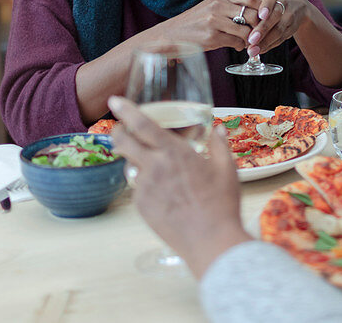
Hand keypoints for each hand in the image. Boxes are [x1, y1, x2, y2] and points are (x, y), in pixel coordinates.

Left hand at [108, 96, 250, 277]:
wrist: (210, 241)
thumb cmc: (221, 205)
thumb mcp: (227, 170)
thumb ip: (220, 146)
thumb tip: (218, 130)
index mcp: (174, 152)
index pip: (141, 124)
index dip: (125, 110)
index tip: (115, 100)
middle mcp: (154, 167)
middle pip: (123, 142)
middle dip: (118, 132)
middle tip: (121, 130)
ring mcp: (144, 188)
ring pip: (129, 166)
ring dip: (134, 161)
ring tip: (153, 167)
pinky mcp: (141, 207)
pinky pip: (137, 189)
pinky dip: (144, 185)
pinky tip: (162, 193)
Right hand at [150, 0, 261, 52]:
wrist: (170, 35)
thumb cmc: (193, 23)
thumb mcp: (211, 7)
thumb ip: (230, 6)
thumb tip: (255, 12)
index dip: (262, 9)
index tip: (264, 18)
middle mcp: (218, 6)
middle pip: (252, 14)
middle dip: (259, 27)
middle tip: (258, 34)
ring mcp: (215, 21)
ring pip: (246, 30)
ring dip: (250, 39)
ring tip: (246, 41)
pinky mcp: (212, 37)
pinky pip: (237, 42)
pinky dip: (240, 46)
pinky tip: (236, 46)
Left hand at [247, 0, 307, 56]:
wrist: (297, 5)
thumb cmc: (272, 1)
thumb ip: (252, 3)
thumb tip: (235, 16)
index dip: (266, 6)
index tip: (260, 15)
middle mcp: (284, 4)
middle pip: (275, 16)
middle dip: (263, 29)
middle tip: (251, 40)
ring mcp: (290, 17)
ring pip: (278, 30)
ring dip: (265, 42)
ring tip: (252, 50)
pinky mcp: (291, 29)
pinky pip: (280, 39)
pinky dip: (269, 45)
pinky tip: (259, 50)